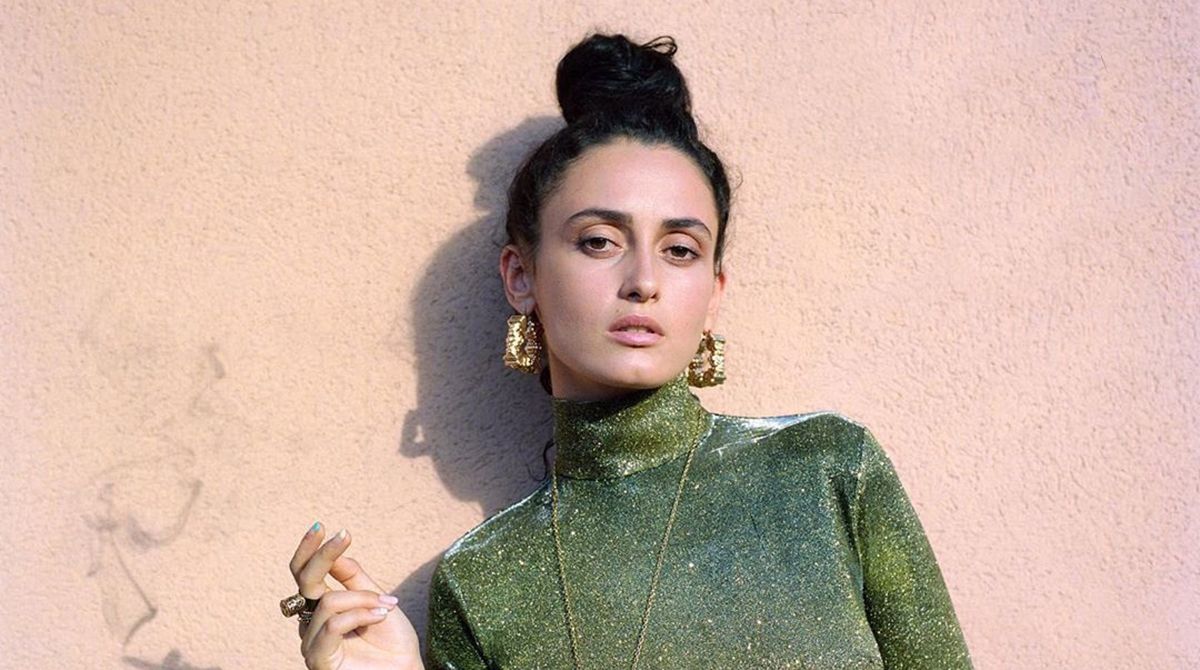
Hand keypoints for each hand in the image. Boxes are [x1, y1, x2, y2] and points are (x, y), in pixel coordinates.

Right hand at [289, 524, 422, 669]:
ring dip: (363, 599)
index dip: (310, 550)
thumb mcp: (376, 597)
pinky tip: (380, 616)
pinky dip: (360, 615)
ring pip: (329, 601)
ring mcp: (312, 642)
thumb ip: (353, 577)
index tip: (322, 526)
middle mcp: (311, 623)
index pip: (305, 573)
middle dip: (323, 555)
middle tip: (342, 535)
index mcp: (322, 606)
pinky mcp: (318, 660)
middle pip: (305, 581)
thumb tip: (335, 552)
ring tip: (387, 605)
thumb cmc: (391, 639)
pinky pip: (333, 625)